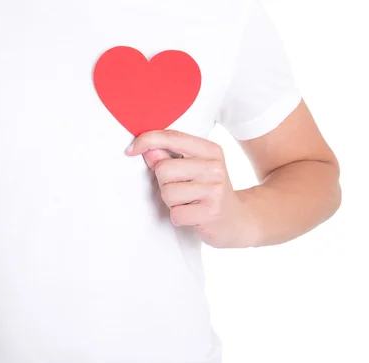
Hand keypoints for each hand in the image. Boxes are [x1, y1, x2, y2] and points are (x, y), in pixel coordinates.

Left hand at [125, 129, 258, 247]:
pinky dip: (179, 217)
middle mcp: (214, 166)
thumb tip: (147, 151)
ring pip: (167, 193)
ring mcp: (215, 189)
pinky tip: (193, 215)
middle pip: (163, 169)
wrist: (238, 220)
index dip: (146, 141)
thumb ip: (169, 158)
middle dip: (164, 184)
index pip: (171, 137)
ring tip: (189, 203)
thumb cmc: (207, 192)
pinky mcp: (211, 212)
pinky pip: (176, 213)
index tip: (130, 150)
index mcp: (210, 150)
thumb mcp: (193, 169)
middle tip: (183, 190)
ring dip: (172, 203)